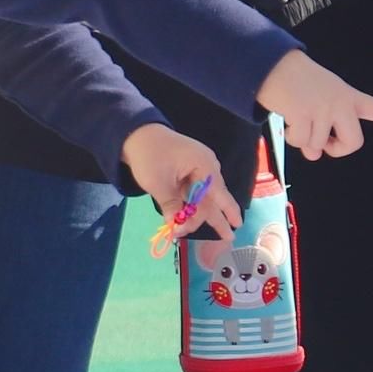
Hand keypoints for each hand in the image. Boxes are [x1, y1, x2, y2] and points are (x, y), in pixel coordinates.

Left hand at [122, 123, 237, 238]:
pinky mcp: (186, 170)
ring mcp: (196, 168)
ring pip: (201, 197)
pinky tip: (185, 218)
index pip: (220, 194)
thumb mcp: (159, 184)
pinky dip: (188, 205)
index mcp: (205, 166)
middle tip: (225, 237)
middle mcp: (206, 167)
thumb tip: (177, 227)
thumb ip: (172, 207)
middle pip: (212, 198)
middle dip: (211, 219)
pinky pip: (192, 191)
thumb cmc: (150, 156)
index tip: (238, 225)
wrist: (134, 134)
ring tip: (191, 230)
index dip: (229, 212)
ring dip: (195, 214)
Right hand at [255, 50, 372, 159]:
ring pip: (318, 147)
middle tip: (322, 142)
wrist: (274, 65)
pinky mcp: (305, 114)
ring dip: (303, 140)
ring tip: (296, 119)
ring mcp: (324, 109)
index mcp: (349, 96)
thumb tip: (315, 153)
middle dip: (337, 149)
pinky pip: (301, 143)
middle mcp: (341, 103)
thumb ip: (325, 126)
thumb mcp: (320, 98)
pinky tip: (288, 119)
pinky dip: (291, 137)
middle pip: (353, 143)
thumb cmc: (296, 82)